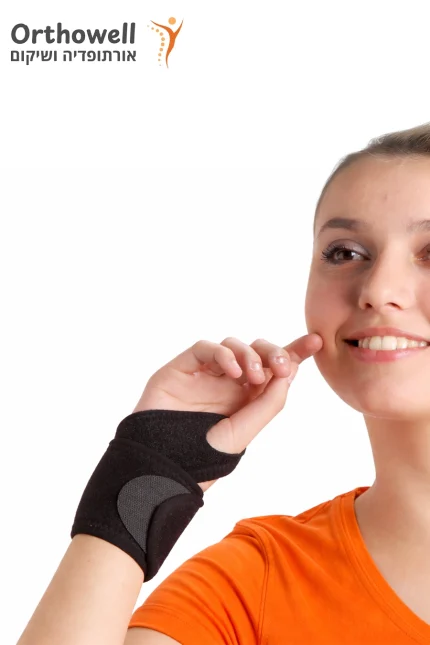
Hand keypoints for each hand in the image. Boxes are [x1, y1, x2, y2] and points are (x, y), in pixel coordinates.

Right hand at [133, 334, 322, 491]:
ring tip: (253, 377)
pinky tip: (232, 370)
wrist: (161, 464)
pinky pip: (206, 348)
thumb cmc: (202, 454)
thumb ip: (268, 403)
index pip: (275, 370)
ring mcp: (206, 374)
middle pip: (258, 352)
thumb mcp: (244, 432)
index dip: (295, 352)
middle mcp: (229, 383)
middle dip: (274, 352)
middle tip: (281, 366)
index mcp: (248, 399)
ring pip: (234, 345)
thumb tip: (289, 374)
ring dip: (250, 355)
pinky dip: (222, 353)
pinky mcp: (183, 367)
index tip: (316, 342)